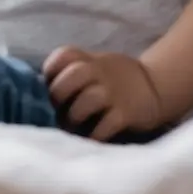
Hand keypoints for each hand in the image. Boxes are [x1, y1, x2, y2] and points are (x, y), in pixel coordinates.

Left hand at [43, 46, 164, 140]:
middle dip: (58, 94)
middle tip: (54, 110)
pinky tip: (87, 139)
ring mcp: (114, 93)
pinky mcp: (127, 114)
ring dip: (73, 117)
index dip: (50, 69)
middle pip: (74, 74)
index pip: (64, 55)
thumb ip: (70, 72)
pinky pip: (105, 126)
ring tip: (69, 127)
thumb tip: (36, 92)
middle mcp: (101, 72)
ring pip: (88, 100)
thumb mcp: (93, 65)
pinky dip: (93, 135)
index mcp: (88, 59)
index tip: (46, 84)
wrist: (156, 87)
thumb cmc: (111, 79)